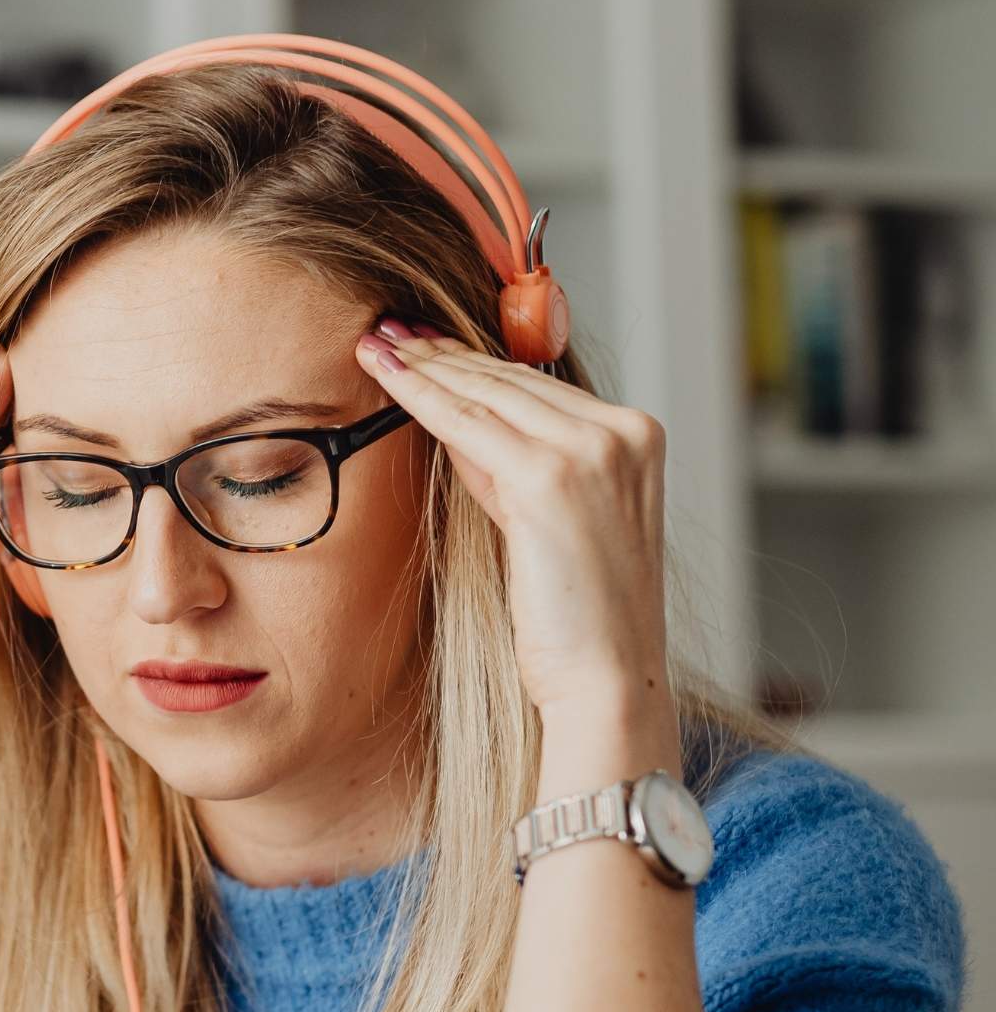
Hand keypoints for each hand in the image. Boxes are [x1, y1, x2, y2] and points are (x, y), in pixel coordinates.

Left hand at [355, 317, 670, 722]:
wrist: (605, 680)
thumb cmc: (576, 620)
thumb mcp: (548, 523)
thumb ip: (512, 469)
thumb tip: (458, 424)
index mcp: (636, 437)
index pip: (538, 386)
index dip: (474, 363)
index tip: (426, 343)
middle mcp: (622, 433)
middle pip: (511, 380)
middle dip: (443, 354)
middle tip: (388, 330)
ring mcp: (592, 450)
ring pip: (487, 395)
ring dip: (424, 366)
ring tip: (376, 345)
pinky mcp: (551, 477)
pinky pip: (468, 425)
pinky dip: (422, 397)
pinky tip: (386, 378)